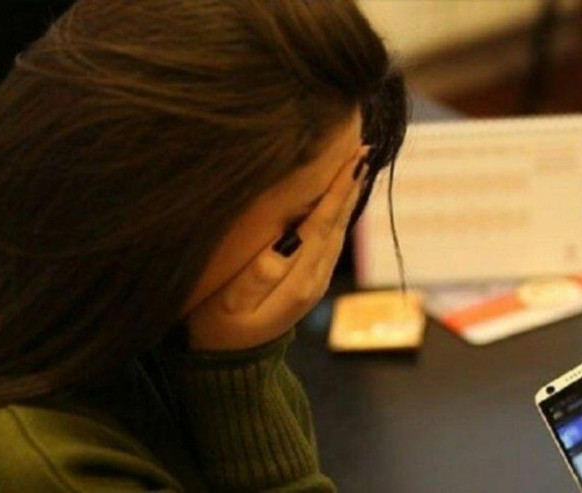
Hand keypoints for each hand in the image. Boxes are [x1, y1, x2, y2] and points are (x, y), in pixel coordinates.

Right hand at [185, 147, 369, 350]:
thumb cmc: (218, 328)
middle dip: (349, 186)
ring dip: (347, 198)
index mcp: (298, 280)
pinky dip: (337, 214)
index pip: (322, 224)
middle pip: (337, 224)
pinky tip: (338, 199)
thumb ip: (257, 274)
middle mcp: (315, 279)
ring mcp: (315, 281)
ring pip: (338, 231)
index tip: (352, 158)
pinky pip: (330, 240)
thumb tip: (287, 240)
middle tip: (362, 149)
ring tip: (356, 166)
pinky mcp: (310, 281)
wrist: (231, 363)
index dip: (336, 191)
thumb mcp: (229, 304)